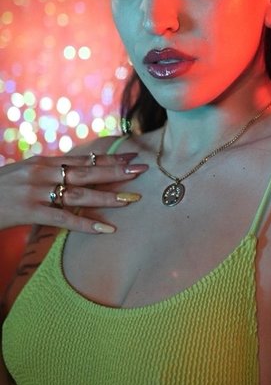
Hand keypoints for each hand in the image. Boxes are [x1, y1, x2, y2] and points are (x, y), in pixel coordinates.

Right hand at [0, 152, 147, 233]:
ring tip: (131, 200)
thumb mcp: (25, 174)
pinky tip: (106, 229)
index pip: (83, 158)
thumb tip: (74, 172)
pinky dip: (86, 224)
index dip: (108, 157)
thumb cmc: (0, 190)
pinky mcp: (30, 210)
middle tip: (142, 170)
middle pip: (87, 171)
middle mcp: (43, 172)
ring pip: (79, 193)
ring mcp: (37, 191)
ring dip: (108, 197)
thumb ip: (49, 172)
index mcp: (43, 162)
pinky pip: (63, 218)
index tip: (132, 155)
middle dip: (116, 171)